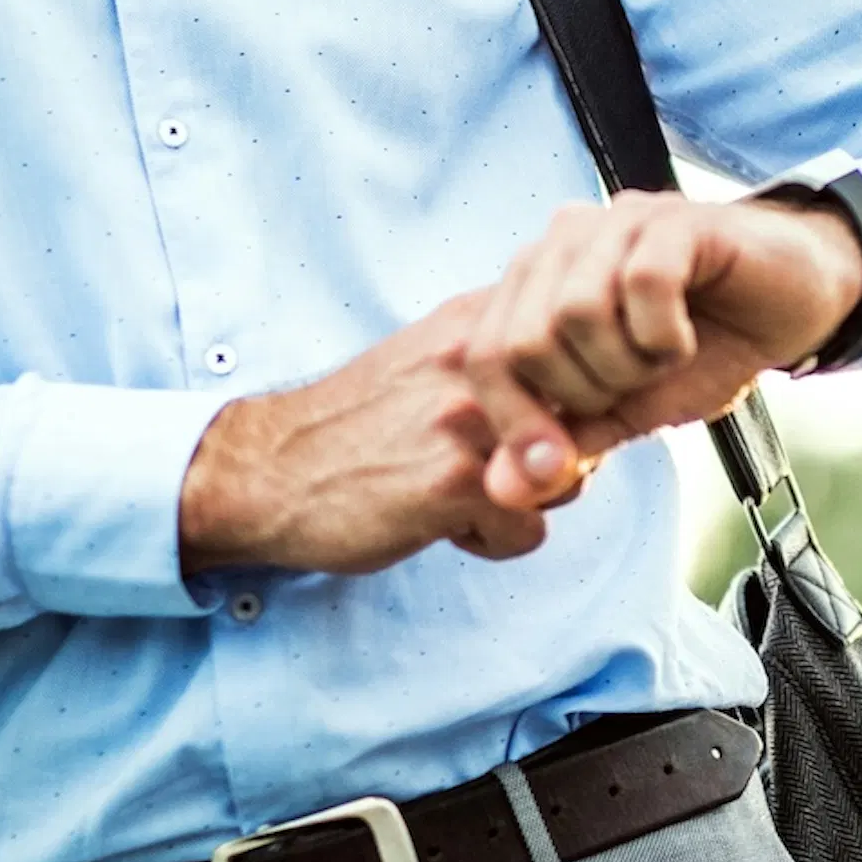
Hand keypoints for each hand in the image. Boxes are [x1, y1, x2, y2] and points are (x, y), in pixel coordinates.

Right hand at [177, 289, 581, 574]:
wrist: (267, 470)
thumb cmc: (358, 423)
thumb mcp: (433, 359)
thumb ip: (508, 362)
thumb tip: (595, 393)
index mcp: (479, 320)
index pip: (587, 350)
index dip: (579, 398)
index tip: (540, 420)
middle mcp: (481, 359)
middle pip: (591, 418)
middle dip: (557, 452)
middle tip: (493, 465)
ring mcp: (469, 418)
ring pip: (568, 477)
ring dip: (523, 498)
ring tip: (460, 492)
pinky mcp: (456, 481)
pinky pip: (529, 529)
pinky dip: (491, 541)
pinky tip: (441, 522)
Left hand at [462, 192, 861, 512]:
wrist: (794, 300)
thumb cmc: (707, 346)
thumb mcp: (630, 410)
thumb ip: (568, 442)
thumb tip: (504, 494)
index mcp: (540, 281)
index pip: (486, 355)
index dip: (513, 420)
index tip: (557, 469)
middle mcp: (566, 240)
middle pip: (525, 341)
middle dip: (584, 392)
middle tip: (635, 386)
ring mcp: (618, 221)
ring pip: (577, 314)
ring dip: (628, 363)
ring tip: (663, 356)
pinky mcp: (674, 220)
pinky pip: (642, 288)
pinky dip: (665, 335)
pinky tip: (686, 336)